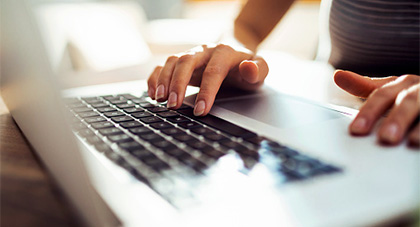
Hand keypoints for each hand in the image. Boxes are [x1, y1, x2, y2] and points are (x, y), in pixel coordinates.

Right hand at [147, 44, 268, 115]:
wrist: (236, 54)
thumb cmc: (247, 67)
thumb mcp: (260, 69)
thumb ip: (259, 69)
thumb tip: (249, 68)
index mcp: (225, 52)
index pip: (213, 71)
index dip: (206, 91)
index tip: (201, 111)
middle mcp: (205, 51)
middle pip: (186, 62)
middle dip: (178, 84)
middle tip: (174, 106)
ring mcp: (191, 54)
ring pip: (172, 61)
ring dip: (164, 80)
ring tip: (160, 100)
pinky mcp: (181, 62)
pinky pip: (163, 65)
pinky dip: (155, 78)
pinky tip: (153, 93)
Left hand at [334, 70, 419, 146]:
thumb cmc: (414, 94)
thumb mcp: (391, 89)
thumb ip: (365, 86)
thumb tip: (338, 76)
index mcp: (403, 84)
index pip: (382, 95)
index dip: (369, 112)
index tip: (356, 130)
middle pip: (407, 102)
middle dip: (397, 119)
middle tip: (386, 138)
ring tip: (412, 142)